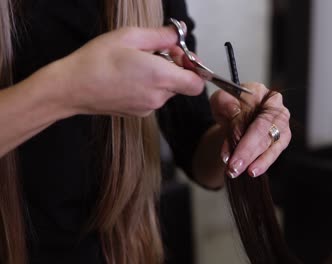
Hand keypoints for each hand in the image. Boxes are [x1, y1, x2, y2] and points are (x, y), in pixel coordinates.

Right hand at [52, 26, 203, 116]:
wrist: (72, 88)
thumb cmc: (96, 61)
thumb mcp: (129, 36)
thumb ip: (161, 36)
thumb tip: (177, 35)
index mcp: (160, 77)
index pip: (197, 83)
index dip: (193, 68)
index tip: (180, 56)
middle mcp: (158, 97)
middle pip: (182, 85)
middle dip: (175, 69)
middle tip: (157, 53)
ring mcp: (148, 108)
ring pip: (167, 92)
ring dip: (160, 78)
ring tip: (138, 64)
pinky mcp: (138, 113)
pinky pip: (153, 98)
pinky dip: (148, 88)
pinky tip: (130, 77)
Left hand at [210, 82, 291, 177]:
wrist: (233, 116)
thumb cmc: (230, 106)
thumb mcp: (220, 101)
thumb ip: (224, 102)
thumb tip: (233, 110)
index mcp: (260, 92)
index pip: (254, 112)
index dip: (241, 131)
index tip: (229, 146)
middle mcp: (275, 107)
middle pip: (264, 131)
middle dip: (247, 151)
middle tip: (234, 166)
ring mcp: (281, 123)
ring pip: (271, 144)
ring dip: (255, 160)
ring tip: (240, 170)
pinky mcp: (282, 139)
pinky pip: (275, 152)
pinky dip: (262, 163)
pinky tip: (252, 170)